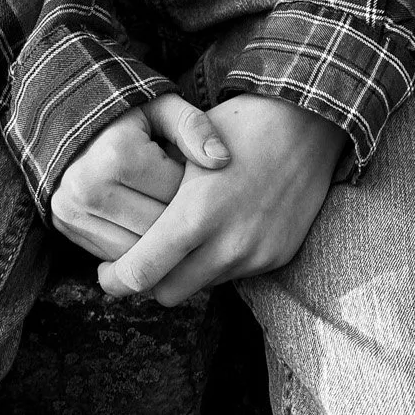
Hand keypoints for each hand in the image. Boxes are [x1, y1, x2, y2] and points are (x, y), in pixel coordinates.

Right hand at [49, 93, 230, 261]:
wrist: (69, 120)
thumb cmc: (127, 114)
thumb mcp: (162, 106)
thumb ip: (194, 127)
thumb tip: (221, 160)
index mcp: (117, 154)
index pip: (176, 194)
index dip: (198, 190)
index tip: (201, 180)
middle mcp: (90, 186)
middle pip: (157, 227)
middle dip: (181, 220)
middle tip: (194, 205)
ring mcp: (73, 210)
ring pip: (136, 249)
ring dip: (159, 241)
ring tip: (172, 217)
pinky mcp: (67, 227)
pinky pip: (113, 254)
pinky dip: (135, 247)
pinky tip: (147, 227)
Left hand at [97, 94, 346, 307]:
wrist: (308, 121)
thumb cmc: (237, 125)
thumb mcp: (186, 151)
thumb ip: (154, 197)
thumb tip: (121, 226)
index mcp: (196, 213)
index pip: (141, 273)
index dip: (115, 279)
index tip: (107, 273)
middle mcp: (228, 243)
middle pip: (167, 293)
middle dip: (152, 279)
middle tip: (143, 257)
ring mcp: (256, 254)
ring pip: (202, 285)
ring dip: (189, 269)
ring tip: (187, 234)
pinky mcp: (278, 255)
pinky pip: (235, 274)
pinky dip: (221, 259)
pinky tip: (223, 225)